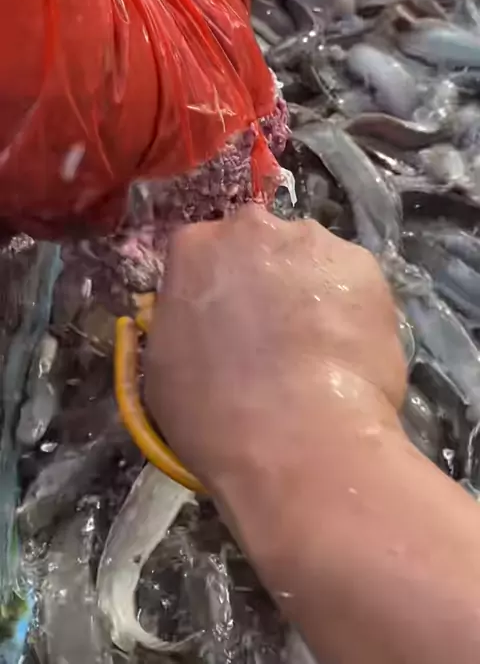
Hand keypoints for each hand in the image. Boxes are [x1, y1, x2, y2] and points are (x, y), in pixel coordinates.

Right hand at [145, 204, 406, 492]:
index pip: (203, 253)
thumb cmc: (213, 414)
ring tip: (317, 347)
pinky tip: (346, 351)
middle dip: (264, 278)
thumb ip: (180, 321)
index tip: (227, 321)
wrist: (299, 440)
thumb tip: (203, 320)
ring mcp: (313, 242)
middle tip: (273, 333)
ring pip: (308, 260)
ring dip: (309, 290)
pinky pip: (350, 281)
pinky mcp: (364, 265)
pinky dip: (348, 307)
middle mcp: (253, 229)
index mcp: (194, 246)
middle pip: (258, 245)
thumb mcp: (161, 367)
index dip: (217, 289)